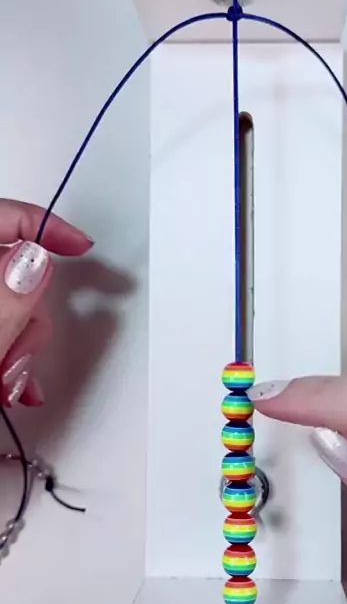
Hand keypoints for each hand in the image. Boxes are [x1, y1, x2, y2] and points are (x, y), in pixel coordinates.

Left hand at [0, 199, 92, 407]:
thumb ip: (5, 304)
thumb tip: (35, 262)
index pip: (3, 217)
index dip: (46, 226)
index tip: (81, 247)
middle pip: (15, 273)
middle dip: (30, 319)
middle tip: (18, 357)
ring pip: (13, 307)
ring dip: (21, 348)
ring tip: (7, 386)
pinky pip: (4, 326)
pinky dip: (11, 355)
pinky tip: (8, 386)